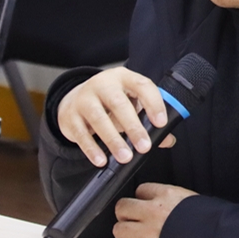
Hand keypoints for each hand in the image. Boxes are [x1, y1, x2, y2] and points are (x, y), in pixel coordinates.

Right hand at [57, 67, 174, 167]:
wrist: (75, 99)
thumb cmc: (110, 103)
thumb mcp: (130, 103)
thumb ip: (148, 119)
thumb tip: (167, 139)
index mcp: (123, 77)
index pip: (142, 85)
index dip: (153, 103)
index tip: (161, 123)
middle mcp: (102, 84)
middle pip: (119, 103)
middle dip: (133, 126)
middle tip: (144, 147)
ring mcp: (84, 98)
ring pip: (99, 118)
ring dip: (113, 140)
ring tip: (125, 157)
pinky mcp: (70, 115)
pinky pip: (81, 133)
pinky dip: (92, 148)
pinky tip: (101, 160)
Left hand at [114, 182, 196, 237]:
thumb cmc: (212, 223)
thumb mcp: (193, 200)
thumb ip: (174, 201)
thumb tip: (167, 205)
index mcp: (166, 195)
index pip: (141, 189)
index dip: (141, 198)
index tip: (144, 203)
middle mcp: (152, 212)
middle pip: (122, 207)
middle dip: (126, 213)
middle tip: (131, 218)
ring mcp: (147, 234)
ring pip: (119, 230)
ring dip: (126, 233)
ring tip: (135, 236)